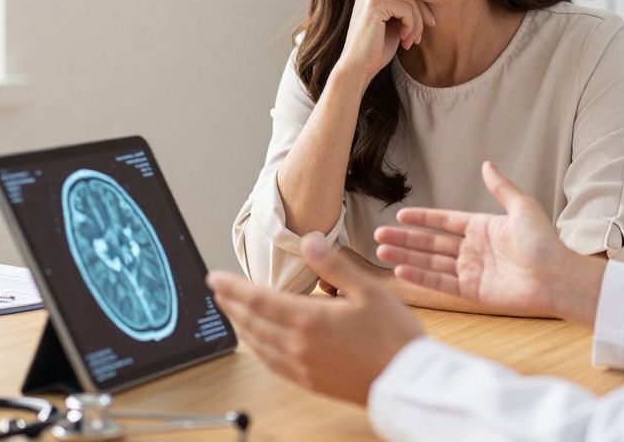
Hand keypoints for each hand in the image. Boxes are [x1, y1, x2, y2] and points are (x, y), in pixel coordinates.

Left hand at [207, 234, 423, 404]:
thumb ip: (334, 265)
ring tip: (232, 312)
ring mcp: (302, 367)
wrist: (409, 382)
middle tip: (217, 290)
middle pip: (251, 322)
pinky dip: (257, 349)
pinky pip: (272, 364)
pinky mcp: (310, 382)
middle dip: (230, 305)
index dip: (232, 288)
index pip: (257, 300)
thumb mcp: (368, 290)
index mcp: (309, 320)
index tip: (214, 278)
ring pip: (258, 344)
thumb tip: (308, 241)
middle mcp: (298, 346)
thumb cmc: (394, 336)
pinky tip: (258, 343)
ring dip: (241, 326)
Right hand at [336, 0, 436, 82]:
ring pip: (410, 3)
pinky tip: (403, 40)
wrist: (358, 67)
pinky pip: (406, 10)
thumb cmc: (376, 48)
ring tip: (410, 42)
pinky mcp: (374, 3)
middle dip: (419, 19)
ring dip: (416, 26)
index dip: (419, 11)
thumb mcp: (394, 23)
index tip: (422, 31)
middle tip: (417, 40)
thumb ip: (404, 7)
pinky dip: (411, 27)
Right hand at [374, 161, 606, 325]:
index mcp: (483, 228)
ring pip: (431, 262)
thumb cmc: (544, 242)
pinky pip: (441, 283)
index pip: (445, 221)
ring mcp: (472, 271)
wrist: (557, 278)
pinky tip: (400, 271)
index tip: (400, 215)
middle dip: (405, 239)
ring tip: (382, 251)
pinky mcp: (473, 292)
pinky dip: (420, 277)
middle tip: (379, 235)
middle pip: (431, 243)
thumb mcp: (522, 208)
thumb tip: (487, 164)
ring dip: (406, 257)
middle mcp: (474, 249)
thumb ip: (501, 188)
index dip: (422, 219)